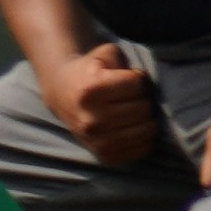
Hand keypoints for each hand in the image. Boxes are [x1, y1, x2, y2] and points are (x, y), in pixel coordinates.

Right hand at [45, 39, 166, 166]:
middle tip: (131, 96)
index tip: (129, 79)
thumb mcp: (103, 55)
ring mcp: (97, 140)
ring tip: (134, 111)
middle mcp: (91, 119)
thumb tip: (146, 82)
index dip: (138, 78)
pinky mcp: (105, 156)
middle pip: (144, 107)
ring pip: (147, 129)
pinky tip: (132, 127)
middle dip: (142, 98)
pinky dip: (144, 137)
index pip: (138, 84)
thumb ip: (124, 59)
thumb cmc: (89, 72)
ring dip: (146, 118)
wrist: (62, 94)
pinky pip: (143, 148)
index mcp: (90, 91)